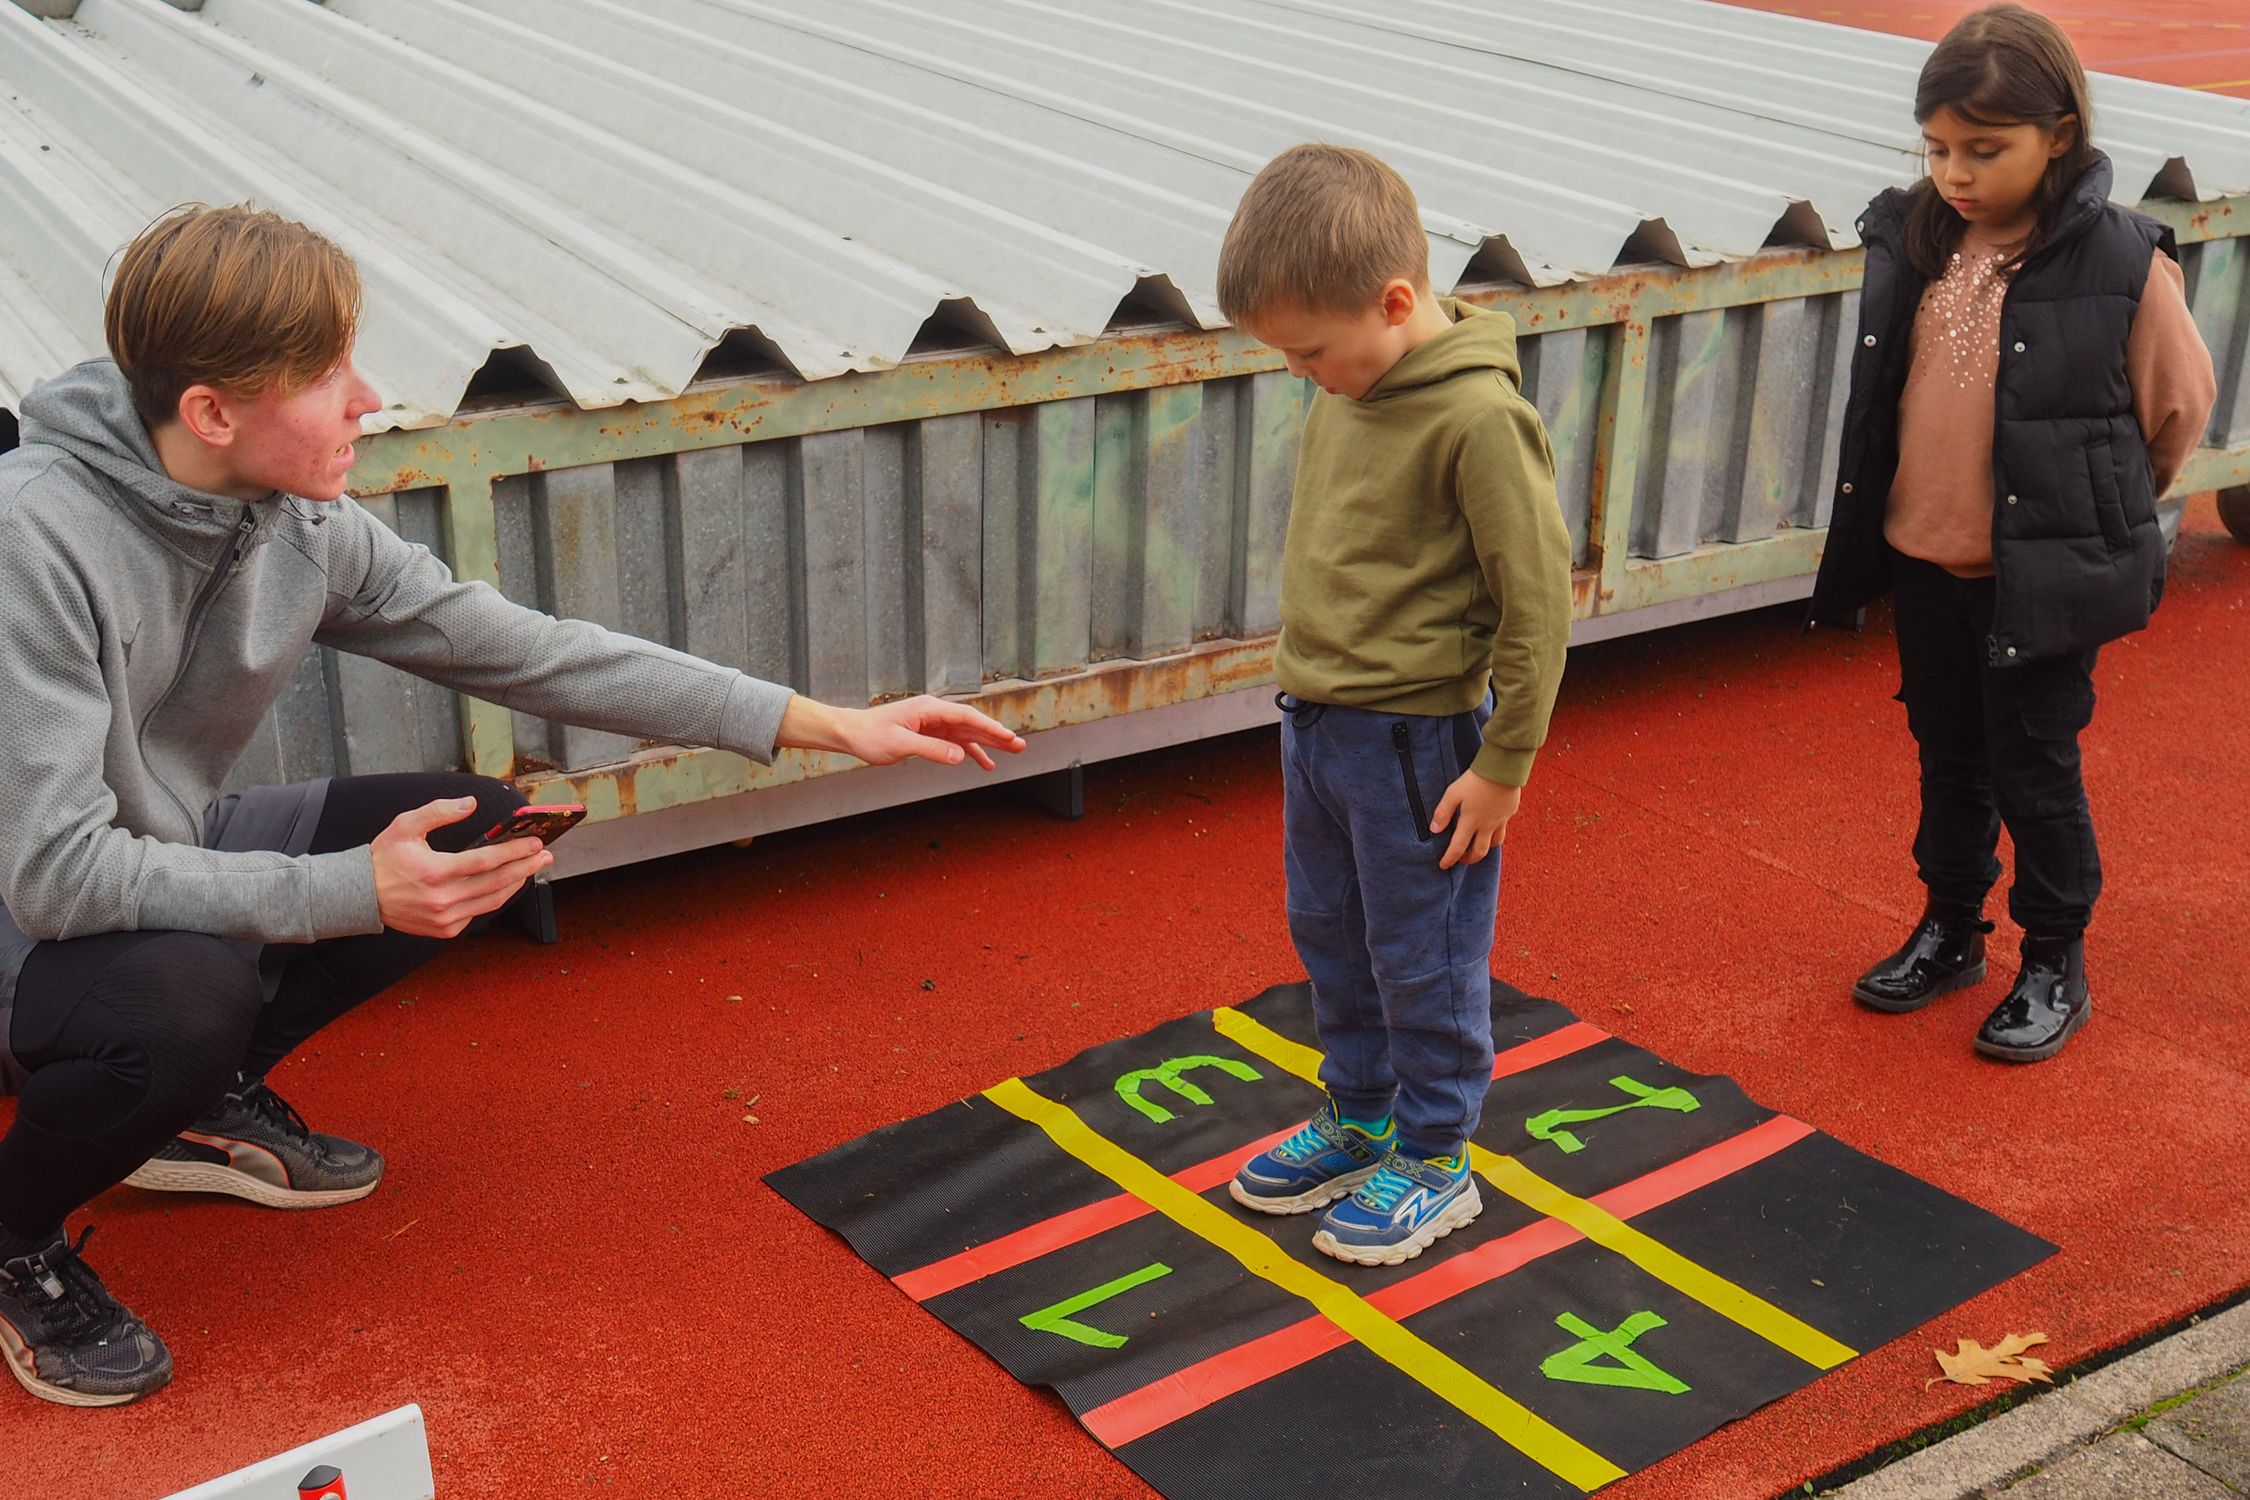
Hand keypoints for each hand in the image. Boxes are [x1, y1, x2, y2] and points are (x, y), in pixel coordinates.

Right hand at [371, 797, 551, 937]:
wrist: (362, 896)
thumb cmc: (384, 859)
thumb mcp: (405, 826)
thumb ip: (439, 811)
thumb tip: (471, 803)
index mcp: (435, 872)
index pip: (486, 861)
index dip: (514, 852)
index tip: (535, 843)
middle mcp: (443, 899)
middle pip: (497, 883)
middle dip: (526, 867)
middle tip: (545, 856)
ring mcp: (445, 918)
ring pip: (493, 901)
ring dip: (517, 883)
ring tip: (533, 868)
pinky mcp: (445, 929)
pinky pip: (479, 913)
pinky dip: (495, 898)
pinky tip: (506, 884)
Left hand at [780, 694, 1026, 769]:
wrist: (852, 733)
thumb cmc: (871, 736)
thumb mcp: (900, 746)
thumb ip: (931, 750)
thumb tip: (960, 757)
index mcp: (929, 709)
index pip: (966, 717)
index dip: (989, 728)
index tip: (1008, 737)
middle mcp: (935, 712)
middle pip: (972, 722)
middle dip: (997, 734)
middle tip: (1021, 745)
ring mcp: (933, 722)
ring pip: (967, 732)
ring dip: (989, 742)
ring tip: (1012, 751)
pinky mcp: (930, 733)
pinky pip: (956, 742)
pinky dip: (971, 752)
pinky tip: (984, 763)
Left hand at [1431, 769, 1521, 869]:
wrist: (1503, 769)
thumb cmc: (1475, 780)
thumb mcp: (1453, 793)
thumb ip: (1443, 812)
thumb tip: (1434, 830)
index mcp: (1471, 822)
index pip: (1458, 848)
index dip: (1449, 859)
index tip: (1443, 865)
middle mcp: (1487, 826)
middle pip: (1479, 852)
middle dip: (1469, 859)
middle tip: (1461, 859)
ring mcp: (1500, 820)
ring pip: (1494, 844)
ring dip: (1484, 848)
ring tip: (1476, 846)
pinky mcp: (1509, 812)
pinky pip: (1503, 829)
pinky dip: (1495, 834)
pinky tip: (1490, 827)